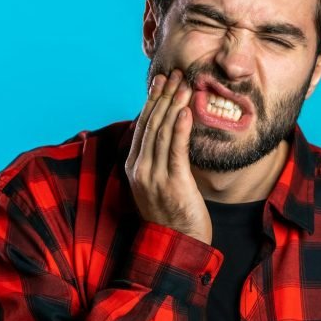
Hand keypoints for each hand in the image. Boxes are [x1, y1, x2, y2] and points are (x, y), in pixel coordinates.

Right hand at [124, 68, 212, 244]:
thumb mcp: (159, 183)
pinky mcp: (173, 184)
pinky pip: (176, 151)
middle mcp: (140, 170)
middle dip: (164, 96)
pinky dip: (180, 129)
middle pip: (151, 124)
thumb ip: (159, 159)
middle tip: (176, 74)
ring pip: (163, 133)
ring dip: (175, 105)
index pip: (142, 126)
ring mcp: (155, 177)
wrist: (177, 246)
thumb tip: (168, 132)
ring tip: (185, 84)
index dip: (152, 101)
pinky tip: (186, 111)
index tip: (161, 81)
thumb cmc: (172, 215)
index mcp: (134, 168)